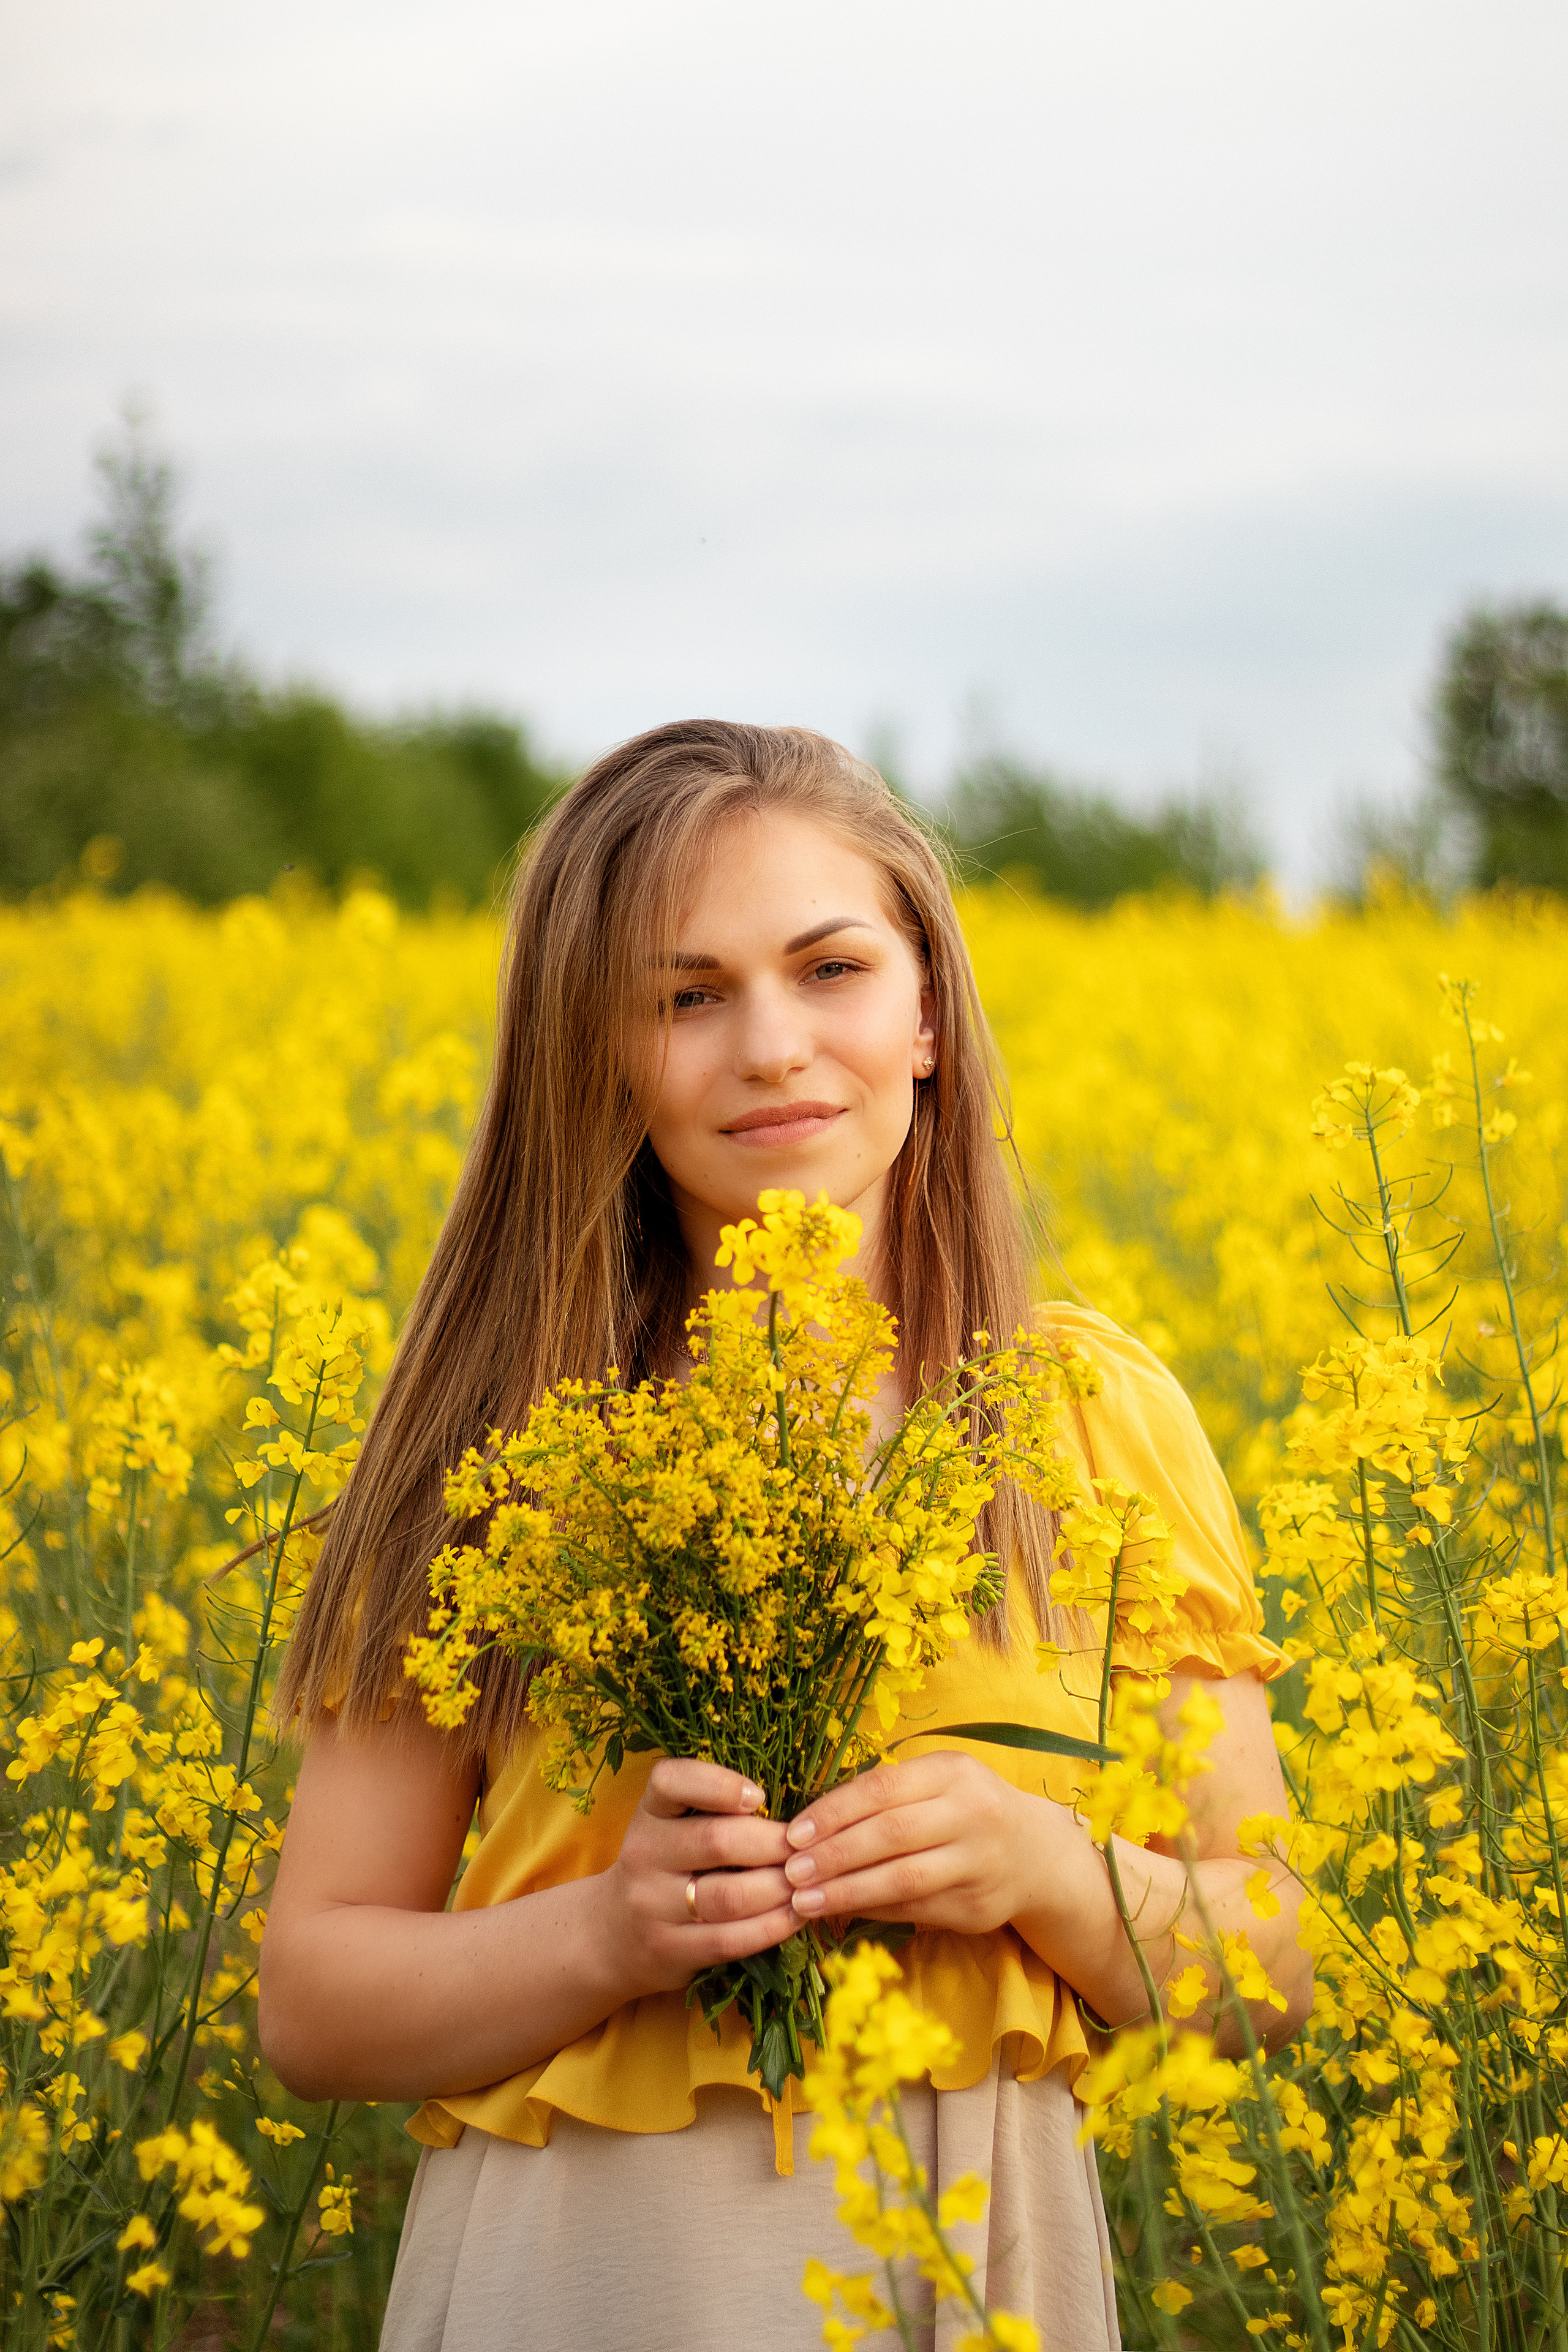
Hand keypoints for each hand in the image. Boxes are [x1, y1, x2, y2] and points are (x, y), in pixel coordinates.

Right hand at [599, 1758, 798, 1999]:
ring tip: (808, 1883)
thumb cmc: (665, 1866)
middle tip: (807, 1848)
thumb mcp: (670, 1826)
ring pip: (729, 1896)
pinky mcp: (670, 1950)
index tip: (760, 1797)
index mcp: (649, 1813)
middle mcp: (644, 1854)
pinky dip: (771, 1927)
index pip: (670, 1781)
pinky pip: (730, 1940)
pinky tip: (795, 1916)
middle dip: (773, 1843)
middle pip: (717, 1841)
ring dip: (779, 1889)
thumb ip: (713, 1810)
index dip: (719, 1784)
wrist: (614, 1934)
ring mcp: (653, 1906)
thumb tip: (794, 1812)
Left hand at [784, 1750, 1064, 1934]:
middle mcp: (972, 1813)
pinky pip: (915, 1909)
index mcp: (954, 1771)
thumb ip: (885, 1795)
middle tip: (790, 1872)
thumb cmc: (965, 1809)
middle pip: (891, 1835)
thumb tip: (810, 1826)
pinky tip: (840, 1912)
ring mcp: (979, 1863)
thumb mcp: (936, 1782)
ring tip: (804, 1901)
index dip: (833, 1812)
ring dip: (847, 1892)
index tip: (794, 1834)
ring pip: (903, 1879)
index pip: (882, 1788)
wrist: (1035, 1854)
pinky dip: (872, 1911)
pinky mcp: (978, 1907)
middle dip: (833, 1856)